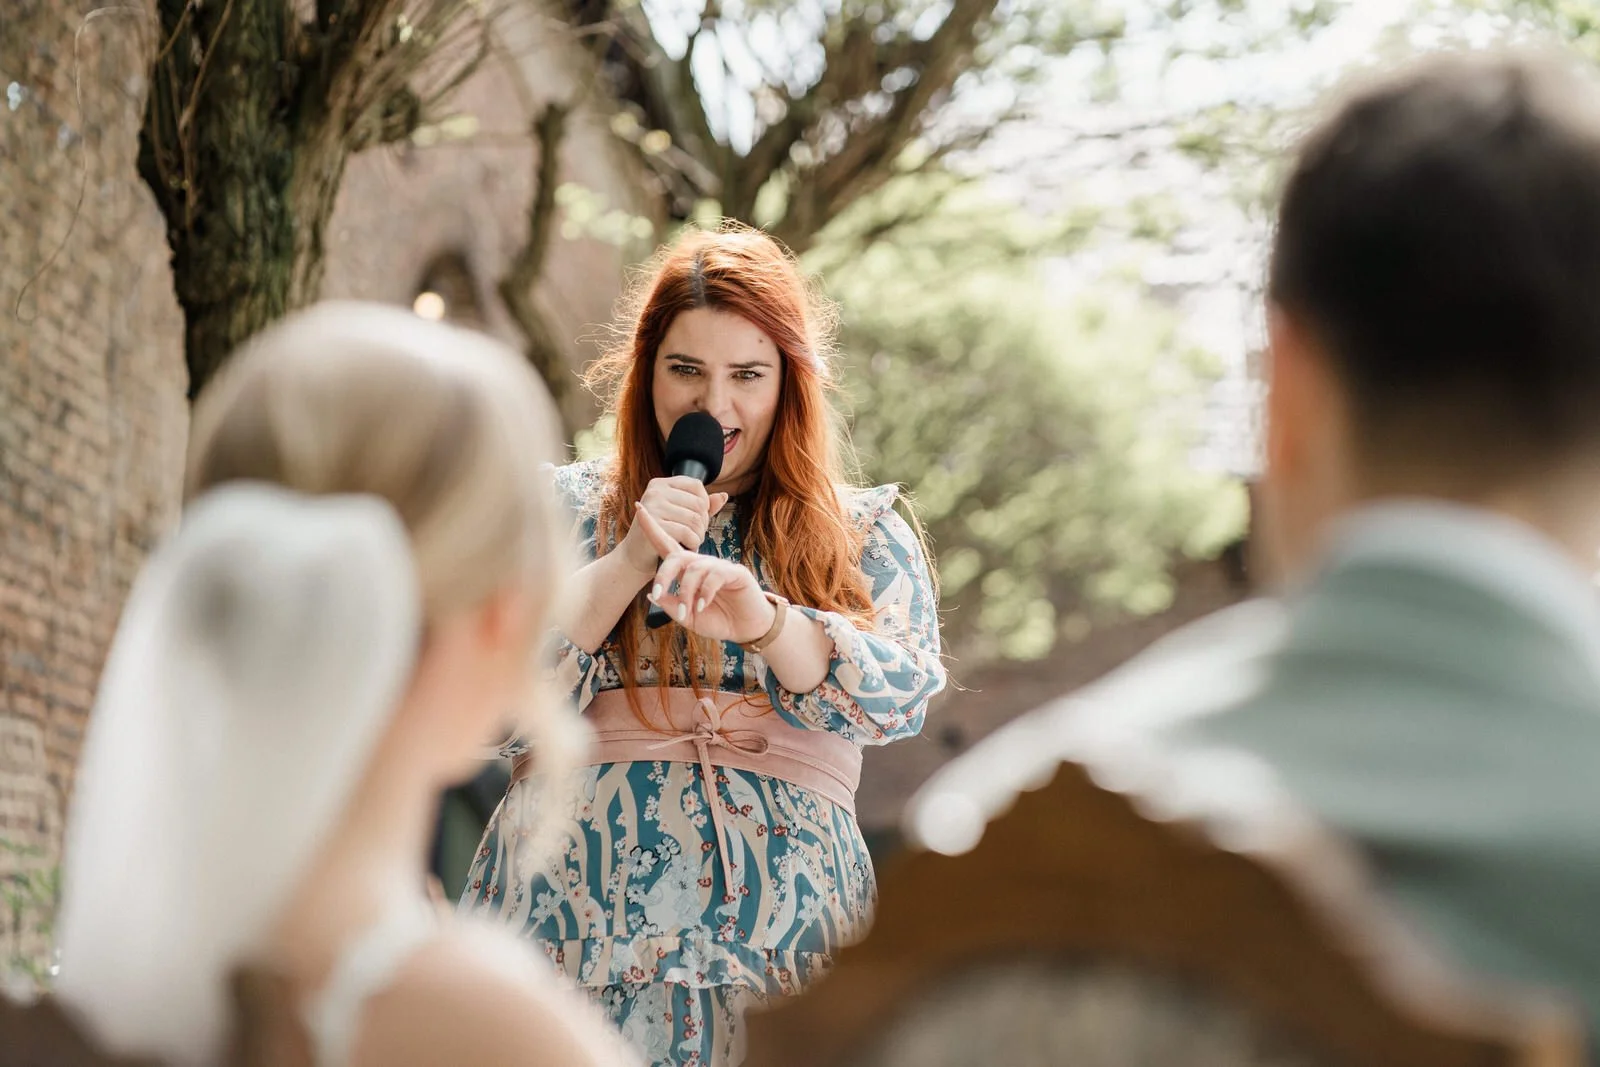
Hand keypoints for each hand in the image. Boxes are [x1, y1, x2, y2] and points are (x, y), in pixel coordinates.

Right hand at [617, 477, 729, 575]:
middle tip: (695, 534)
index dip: (705, 503)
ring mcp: (653, 506)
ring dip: (699, 535)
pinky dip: (693, 543)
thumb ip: (702, 506)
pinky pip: (687, 532)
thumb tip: (724, 496)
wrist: (636, 556)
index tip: (699, 518)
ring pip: (695, 519)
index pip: (696, 486)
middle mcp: (655, 491)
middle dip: (703, 523)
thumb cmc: (662, 534)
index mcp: (661, 484)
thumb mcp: (681, 516)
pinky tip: (687, 547)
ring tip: (692, 541)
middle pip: (698, 503)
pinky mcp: (654, 524)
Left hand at [635, 502, 775, 643]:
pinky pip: (714, 576)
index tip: (638, 508)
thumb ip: (671, 606)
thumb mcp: (688, 617)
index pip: (667, 546)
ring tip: (688, 612)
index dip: (653, 528)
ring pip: (694, 569)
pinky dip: (705, 592)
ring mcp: (719, 567)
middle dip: (663, 573)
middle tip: (657, 591)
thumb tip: (652, 594)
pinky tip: (703, 605)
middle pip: (677, 557)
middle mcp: (702, 565)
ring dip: (686, 593)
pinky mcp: (735, 573)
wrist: (747, 628)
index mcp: (688, 572)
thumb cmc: (718, 620)